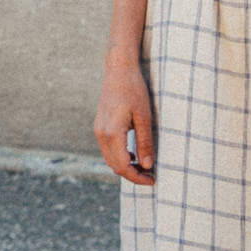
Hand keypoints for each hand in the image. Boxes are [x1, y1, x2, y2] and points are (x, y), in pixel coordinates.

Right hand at [95, 60, 154, 185]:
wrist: (118, 70)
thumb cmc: (134, 90)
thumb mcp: (144, 117)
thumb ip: (145, 142)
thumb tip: (146, 165)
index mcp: (112, 133)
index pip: (123, 166)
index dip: (137, 178)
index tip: (152, 180)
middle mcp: (101, 134)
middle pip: (114, 166)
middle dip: (132, 175)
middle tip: (151, 175)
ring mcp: (98, 130)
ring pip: (110, 159)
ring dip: (125, 166)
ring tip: (144, 166)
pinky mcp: (99, 126)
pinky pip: (108, 149)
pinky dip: (120, 156)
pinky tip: (134, 153)